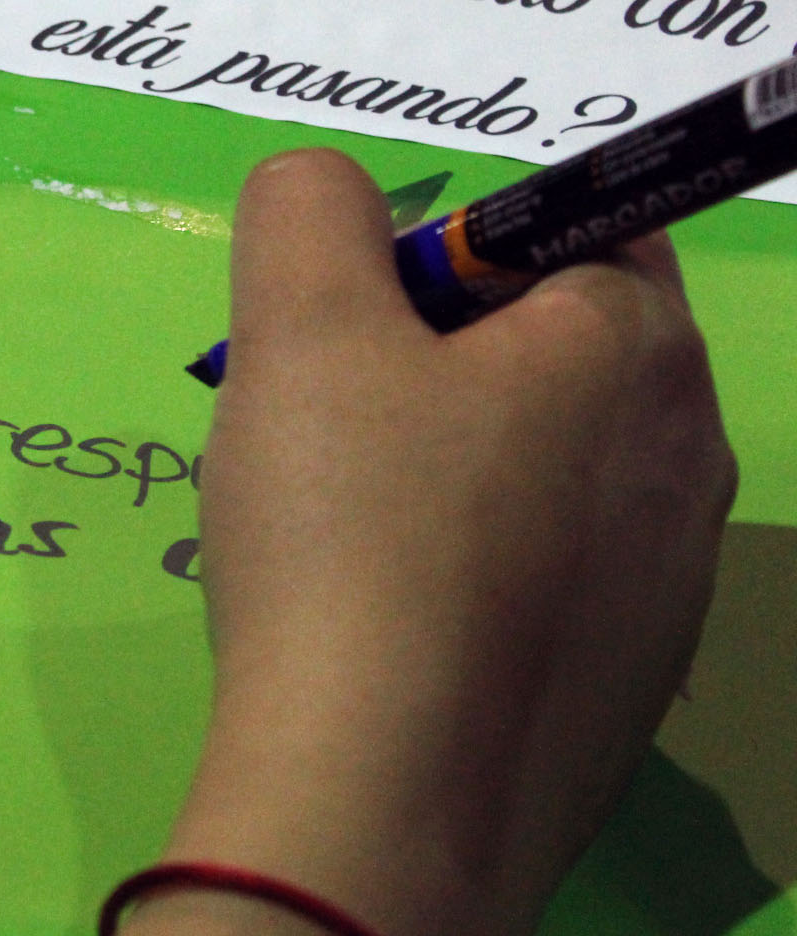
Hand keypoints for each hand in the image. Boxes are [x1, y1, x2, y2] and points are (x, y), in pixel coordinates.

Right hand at [129, 150, 733, 935]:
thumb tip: (330, 192)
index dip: (448, 250)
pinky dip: (467, 571)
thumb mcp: (296, 326)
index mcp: (633, 344)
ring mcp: (671, 582)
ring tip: (336, 528)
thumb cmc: (350, 529)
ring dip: (446, 465)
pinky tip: (384, 620)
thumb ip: (308, 212)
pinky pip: (545, 577)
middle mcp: (689, 453)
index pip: (571, 225)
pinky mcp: (630, 682)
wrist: (382, 794)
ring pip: (545, 466)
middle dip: (435, 358)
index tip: (354, 323)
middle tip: (320, 417)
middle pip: (555, 348)